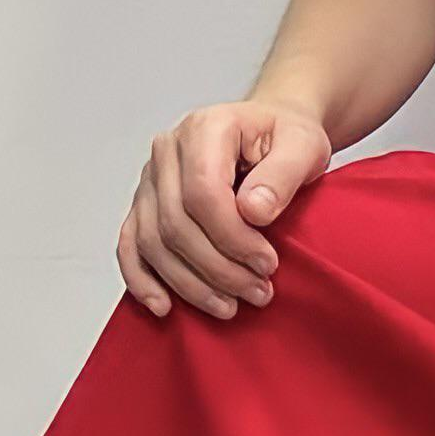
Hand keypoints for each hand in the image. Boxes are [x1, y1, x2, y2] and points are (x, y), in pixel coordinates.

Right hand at [119, 96, 331, 319]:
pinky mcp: (144, 204)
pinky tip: (164, 306)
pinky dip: (142, 279)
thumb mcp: (304, 147)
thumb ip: (282, 175)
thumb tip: (253, 212)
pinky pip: (130, 245)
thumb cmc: (285, 138)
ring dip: (190, 283)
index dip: (233, 237)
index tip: (267, 264)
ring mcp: (150, 179)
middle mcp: (167, 152)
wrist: (269, 132)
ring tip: (230, 306)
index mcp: (205, 129)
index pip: (203, 193)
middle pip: (176, 224)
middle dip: (218, 269)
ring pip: (154, 243)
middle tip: (258, 292)